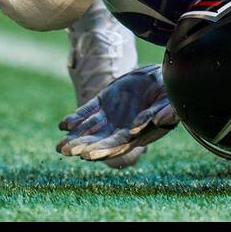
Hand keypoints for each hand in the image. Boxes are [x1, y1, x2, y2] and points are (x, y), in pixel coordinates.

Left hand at [57, 65, 177, 162]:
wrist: (159, 75)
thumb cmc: (169, 92)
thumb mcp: (170, 101)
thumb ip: (165, 112)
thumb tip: (157, 120)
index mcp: (137, 133)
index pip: (118, 145)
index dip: (103, 150)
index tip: (88, 155)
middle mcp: (121, 128)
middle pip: (100, 141)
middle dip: (83, 146)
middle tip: (66, 151)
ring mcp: (111, 115)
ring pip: (90, 129)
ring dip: (75, 137)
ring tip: (60, 147)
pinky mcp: (103, 101)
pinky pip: (87, 112)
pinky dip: (76, 118)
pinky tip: (63, 125)